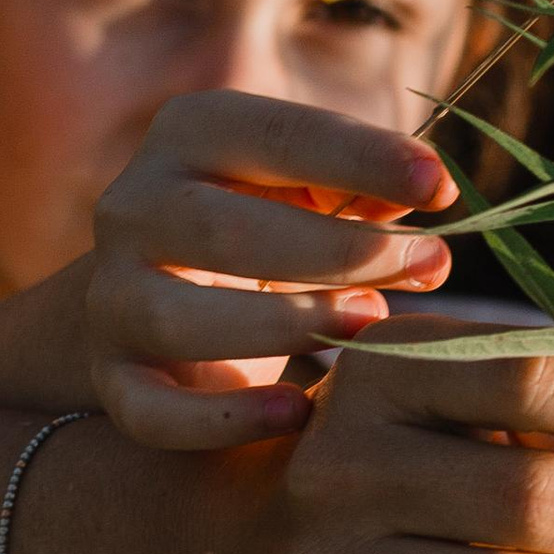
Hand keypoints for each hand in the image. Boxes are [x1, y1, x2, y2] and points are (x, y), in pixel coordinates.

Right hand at [86, 89, 462, 451]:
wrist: (168, 300)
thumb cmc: (271, 231)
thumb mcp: (313, 194)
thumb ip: (370, 191)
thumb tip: (433, 211)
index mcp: (187, 135)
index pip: (274, 134)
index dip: (361, 156)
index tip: (441, 186)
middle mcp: (132, 206)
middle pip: (223, 227)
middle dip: (338, 249)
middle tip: (428, 263)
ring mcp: (111, 295)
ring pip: (177, 316)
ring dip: (284, 324)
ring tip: (366, 325)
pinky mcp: (113, 377)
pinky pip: (151, 410)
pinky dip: (222, 419)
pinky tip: (295, 415)